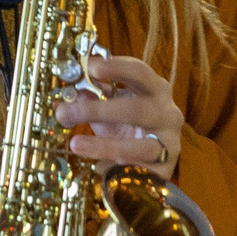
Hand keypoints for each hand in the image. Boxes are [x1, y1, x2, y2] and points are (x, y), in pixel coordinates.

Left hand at [56, 53, 184, 180]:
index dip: (116, 67)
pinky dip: (115, 165)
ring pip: (140, 146)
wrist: (144, 162)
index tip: (90, 66)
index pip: (139, 72)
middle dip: (98, 110)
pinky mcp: (165, 169)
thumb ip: (91, 94)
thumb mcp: (108, 105)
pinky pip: (139, 168)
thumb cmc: (126, 126)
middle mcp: (168, 113)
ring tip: (75, 144)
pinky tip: (97, 166)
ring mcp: (169, 142)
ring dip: (104, 144)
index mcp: (155, 89)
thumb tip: (68, 89)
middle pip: (137, 109)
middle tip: (67, 112)